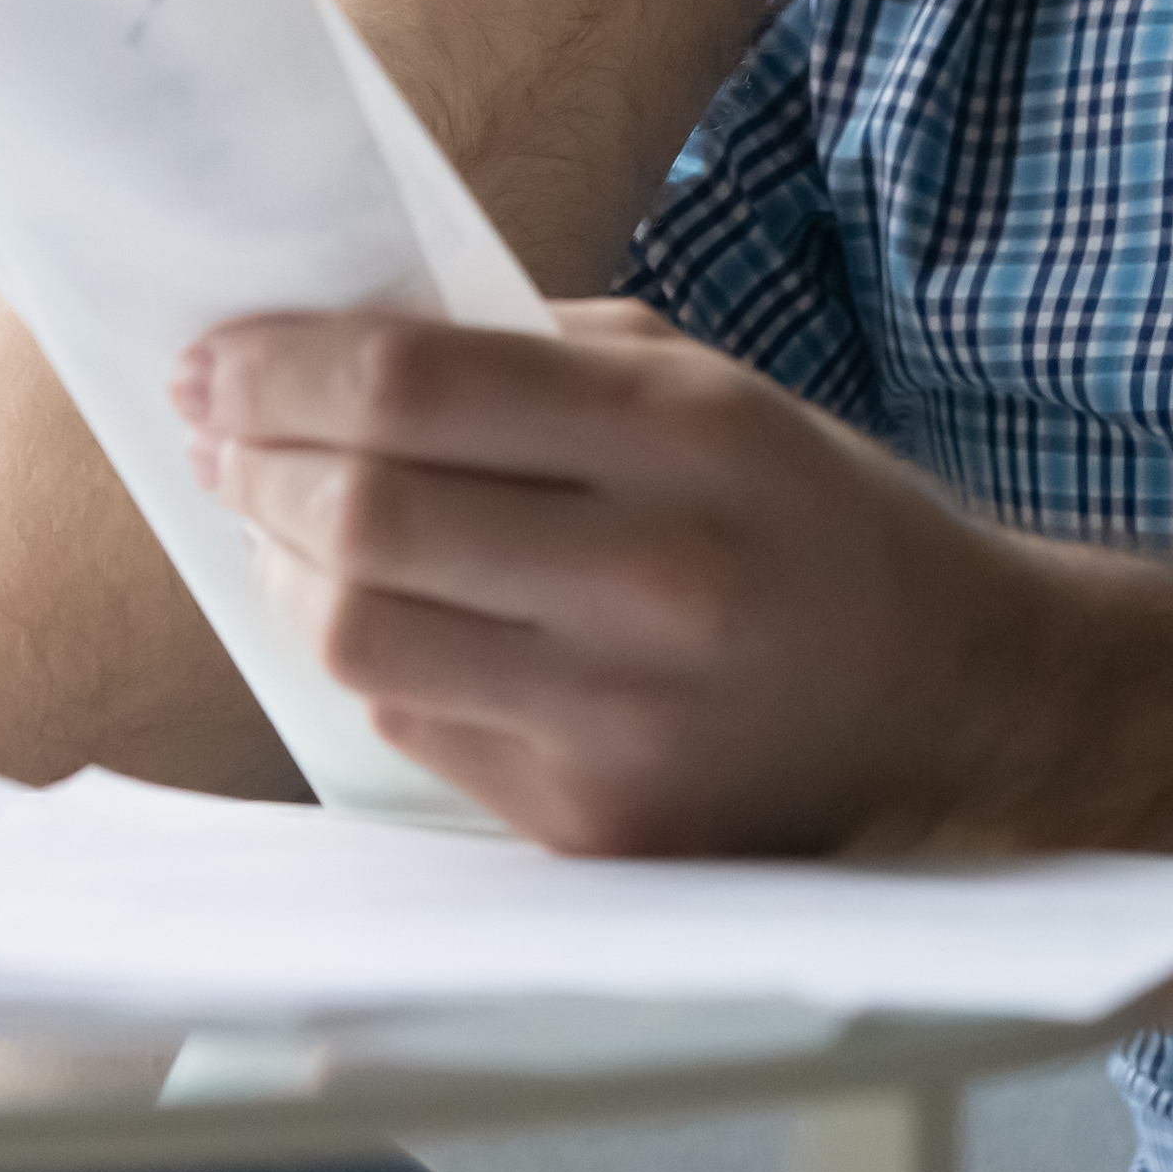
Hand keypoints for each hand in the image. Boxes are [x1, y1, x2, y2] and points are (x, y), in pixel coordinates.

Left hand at [176, 300, 1064, 856]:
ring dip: (281, 564)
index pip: (415, 387)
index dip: (282, 367)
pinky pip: (414, 727)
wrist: (959, 703)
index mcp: (684, 439)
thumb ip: (534, 358)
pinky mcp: (595, 825)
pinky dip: (365, 654)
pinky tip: (367, 605)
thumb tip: (337, 346)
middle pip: (362, 517)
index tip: (213, 357)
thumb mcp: (709, 390)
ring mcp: (621, 720)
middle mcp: (652, 581)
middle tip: (218, 430)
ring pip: (360, 636)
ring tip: (271, 515)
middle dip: (253, 461)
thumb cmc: (812, 519)